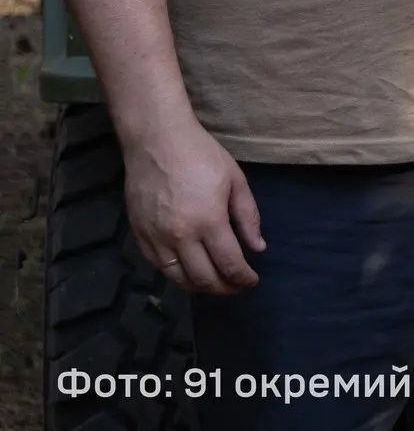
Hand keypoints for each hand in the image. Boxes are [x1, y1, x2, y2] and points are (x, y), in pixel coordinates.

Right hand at [122, 112, 263, 295]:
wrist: (157, 141)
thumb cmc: (201, 156)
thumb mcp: (235, 181)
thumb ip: (248, 218)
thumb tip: (258, 248)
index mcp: (208, 221)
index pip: (229, 264)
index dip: (243, 278)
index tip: (252, 281)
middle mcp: (180, 236)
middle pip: (204, 279)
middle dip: (224, 288)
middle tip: (236, 286)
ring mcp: (155, 239)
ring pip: (178, 279)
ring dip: (200, 288)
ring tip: (215, 284)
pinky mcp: (139, 236)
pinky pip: (159, 268)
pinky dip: (177, 276)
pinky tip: (190, 272)